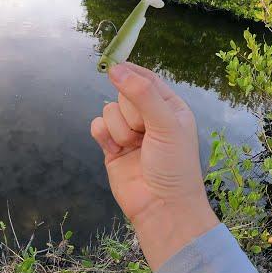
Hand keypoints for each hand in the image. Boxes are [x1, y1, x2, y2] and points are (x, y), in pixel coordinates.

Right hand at [91, 62, 218, 270]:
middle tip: (144, 132)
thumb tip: (115, 68)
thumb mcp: (166, 124)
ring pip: (109, 111)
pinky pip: (97, 126)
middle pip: (123, 94)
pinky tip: (115, 149)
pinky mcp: (111, 146)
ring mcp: (128, 132)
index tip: (113, 65)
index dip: (130, 71)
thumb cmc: (173, 165)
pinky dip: (103, 136)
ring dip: (119, 129)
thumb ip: (141, 94)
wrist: (161, 207)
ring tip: (133, 147)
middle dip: (130, 112)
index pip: (146, 79)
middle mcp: (148, 117)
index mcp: (168, 107)